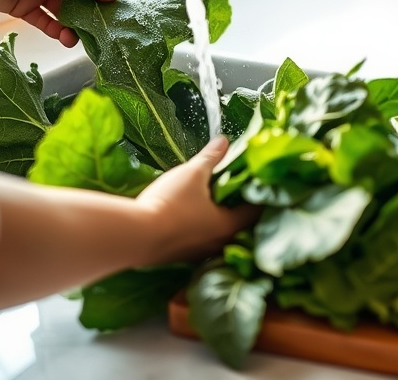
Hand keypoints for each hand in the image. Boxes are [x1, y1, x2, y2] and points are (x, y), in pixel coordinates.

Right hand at [135, 136, 259, 263]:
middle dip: (241, 209)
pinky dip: (203, 231)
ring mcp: (200, 254)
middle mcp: (219, 244)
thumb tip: (225, 140)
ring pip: (219, 236)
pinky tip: (194, 219)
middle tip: (241, 191)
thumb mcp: (192, 174)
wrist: (136, 236)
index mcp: (229, 225)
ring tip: (218, 203)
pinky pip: (201, 243)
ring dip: (221, 222)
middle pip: (240, 226)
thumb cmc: (171, 204)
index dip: (261, 196)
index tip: (261, 183)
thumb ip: (211, 158)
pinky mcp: (182, 258)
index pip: (257, 212)